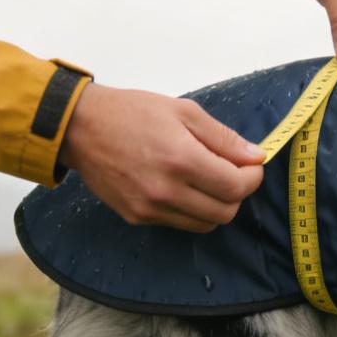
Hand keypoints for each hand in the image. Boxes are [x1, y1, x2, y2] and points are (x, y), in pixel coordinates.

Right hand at [59, 84, 264, 231]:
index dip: (252, 178)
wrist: (81, 128)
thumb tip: (256, 156)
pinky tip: (182, 186)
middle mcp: (166, 190)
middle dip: (237, 194)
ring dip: (216, 205)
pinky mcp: (137, 217)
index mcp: (181, 159)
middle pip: (225, 212)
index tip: (251, 165)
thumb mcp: (184, 111)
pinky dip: (191, 210)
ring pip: (205, 224)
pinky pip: (179, 224)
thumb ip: (223, 137)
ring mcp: (150, 208)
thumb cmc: (133, 112)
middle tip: (233, 173)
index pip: (235, 187)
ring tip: (208, 180)